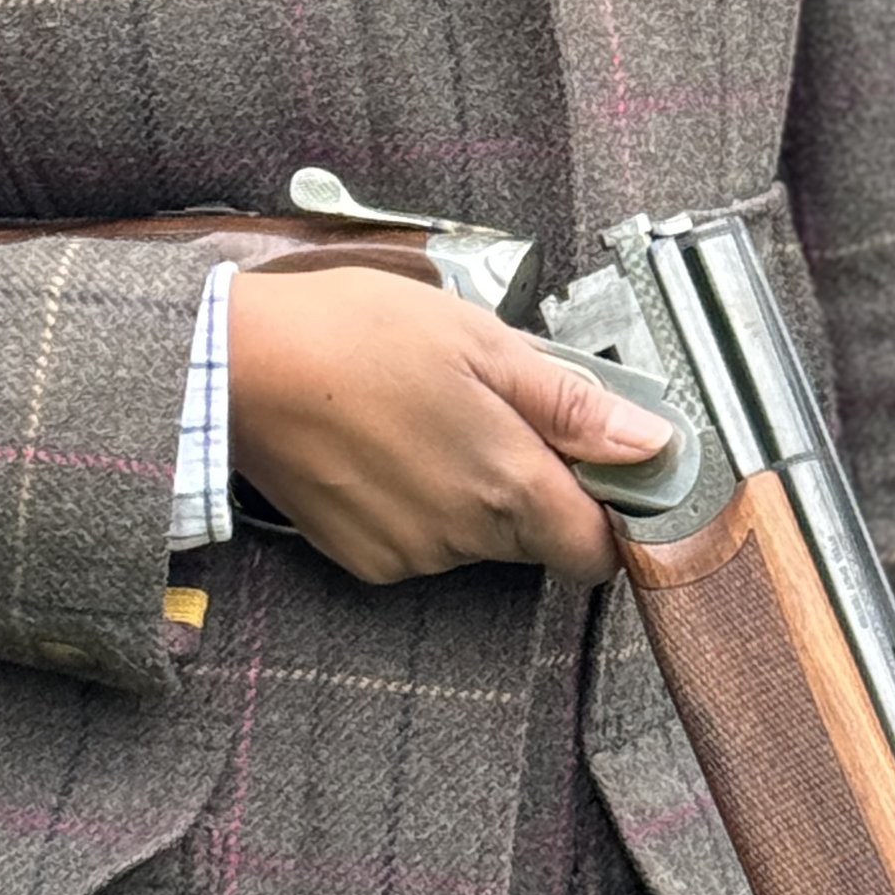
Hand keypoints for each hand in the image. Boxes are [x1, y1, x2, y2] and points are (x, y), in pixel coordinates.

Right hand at [227, 264, 671, 584]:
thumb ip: (572, 404)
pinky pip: (425, 540)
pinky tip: (390, 442)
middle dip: (533, 478)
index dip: (612, 510)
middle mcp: (464, 539)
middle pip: (538, 536)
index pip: (599, 551)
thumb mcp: (481, 342)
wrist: (241, 366)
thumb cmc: (358, 335)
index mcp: (507, 485)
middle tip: (493, 403)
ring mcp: (412, 555)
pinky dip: (422, 499)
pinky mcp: (366, 559)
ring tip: (428, 412)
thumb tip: (653, 442)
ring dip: (474, 485)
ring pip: (480, 535)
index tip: (599, 463)